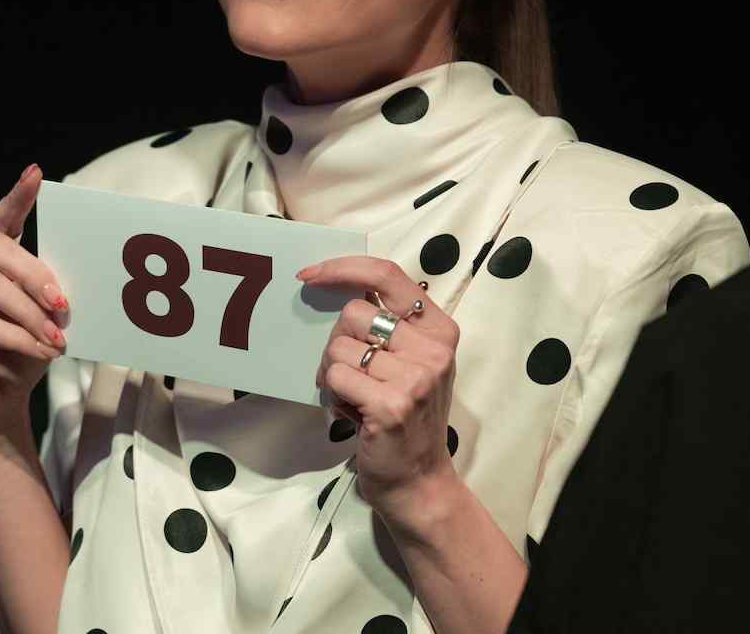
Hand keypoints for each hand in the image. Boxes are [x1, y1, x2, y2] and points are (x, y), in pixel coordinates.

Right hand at [0, 164, 67, 438]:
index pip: (0, 221)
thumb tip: (72, 282)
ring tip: (57, 336)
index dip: (17, 197)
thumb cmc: (20, 354)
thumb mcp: (41, 318)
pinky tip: (41, 350)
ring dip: (30, 311)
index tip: (36, 175)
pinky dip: (18, 336)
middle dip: (33, 272)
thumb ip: (47, 293)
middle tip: (62, 301)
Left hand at [301, 257, 459, 521]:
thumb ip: (389, 324)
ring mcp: (415, 378)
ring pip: (338, 346)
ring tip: (356, 398)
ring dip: (333, 372)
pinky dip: (333, 394)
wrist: (419, 481)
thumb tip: (335, 283)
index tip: (310, 274)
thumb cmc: (406, 416)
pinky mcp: (391, 404)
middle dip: (338, 340)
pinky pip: (336, 376)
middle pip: (353, 312)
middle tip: (352, 374)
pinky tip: (353, 414)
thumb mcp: (412, 362)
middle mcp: (433, 350)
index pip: (388, 274)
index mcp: (439, 329)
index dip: (343, 267)